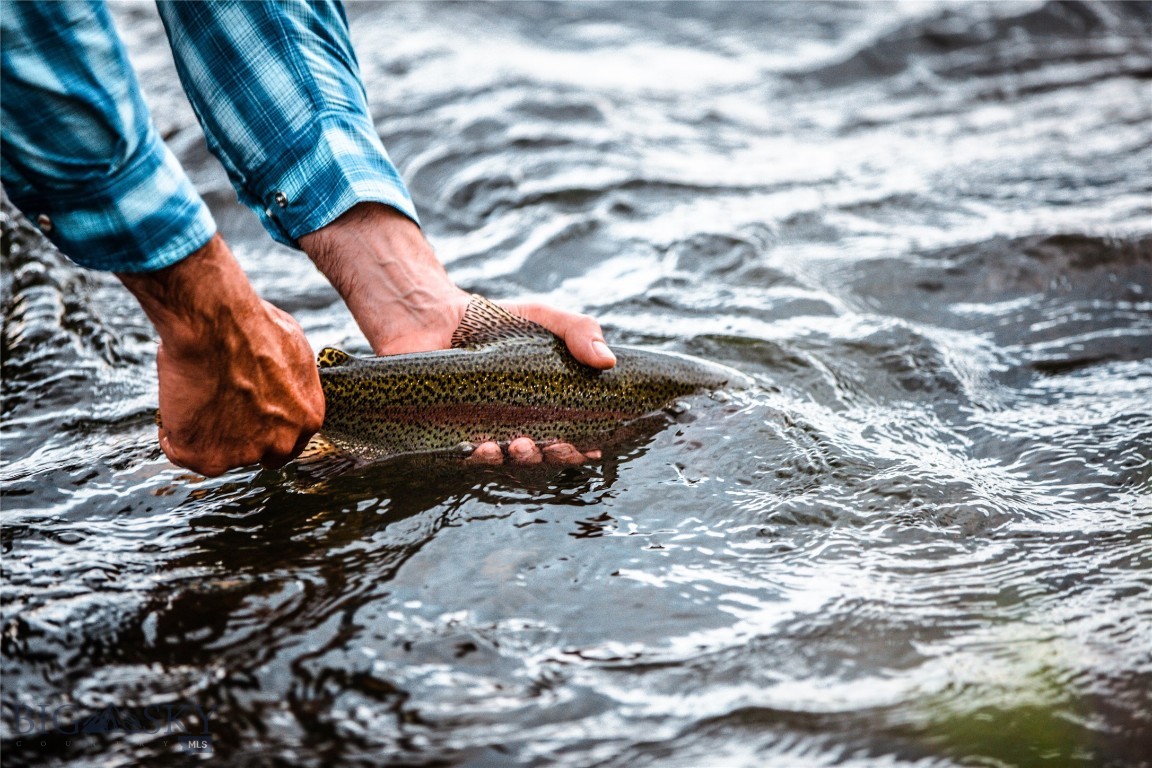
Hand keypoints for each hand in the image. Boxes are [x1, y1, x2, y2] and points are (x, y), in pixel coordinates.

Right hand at [119, 235, 324, 476]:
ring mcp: (244, 454)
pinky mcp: (207, 457)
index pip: (290, 440)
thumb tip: (281, 381)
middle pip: (258, 453)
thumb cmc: (251, 326)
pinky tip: (175, 404)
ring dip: (207, 431)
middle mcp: (282, 443)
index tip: (248, 416)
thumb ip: (291, 380)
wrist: (215, 324)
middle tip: (217, 411)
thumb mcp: (293, 350)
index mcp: (308, 417)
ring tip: (196, 393)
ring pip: (219, 452)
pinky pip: (182, 452)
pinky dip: (172, 434)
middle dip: (240, 437)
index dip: (266, 428)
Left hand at [300, 203, 614, 464]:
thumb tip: (608, 360)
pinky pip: (465, 455)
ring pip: (506, 460)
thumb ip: (579, 330)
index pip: (571, 436)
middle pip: (542, 455)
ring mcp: (483, 431)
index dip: (584, 446)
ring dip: (518, 459)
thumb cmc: (491, 320)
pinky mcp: (448, 434)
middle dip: (553, 456)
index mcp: (544, 406)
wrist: (431, 315)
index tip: (593, 446)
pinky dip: (476, 457)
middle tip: (555, 446)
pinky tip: (482, 447)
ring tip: (520, 446)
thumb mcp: (543, 317)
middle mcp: (516, 424)